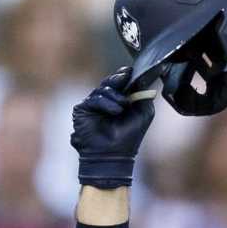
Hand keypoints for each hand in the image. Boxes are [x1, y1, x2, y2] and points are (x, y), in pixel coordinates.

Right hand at [71, 67, 155, 188]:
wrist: (114, 156)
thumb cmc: (130, 137)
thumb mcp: (144, 112)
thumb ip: (144, 94)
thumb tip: (144, 79)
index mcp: (118, 100)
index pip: (120, 81)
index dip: (125, 75)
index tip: (131, 72)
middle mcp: (105, 101)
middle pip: (109, 82)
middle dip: (118, 79)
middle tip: (126, 77)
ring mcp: (92, 105)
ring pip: (102, 89)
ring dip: (115, 96)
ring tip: (122, 108)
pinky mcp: (82, 110)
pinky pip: (94, 99)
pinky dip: (106, 104)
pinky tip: (116, 111)